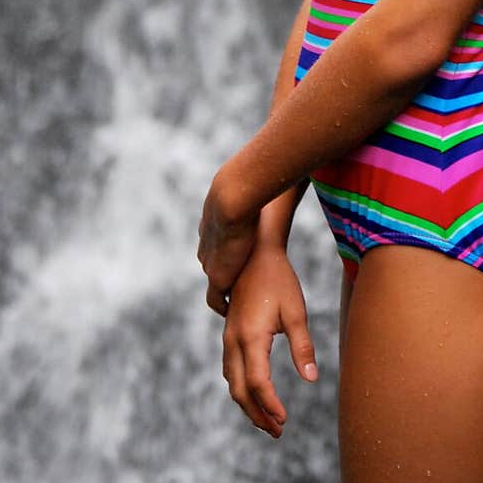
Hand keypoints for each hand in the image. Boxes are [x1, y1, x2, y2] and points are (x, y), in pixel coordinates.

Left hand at [197, 162, 259, 314]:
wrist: (234, 197)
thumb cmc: (248, 187)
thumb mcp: (253, 186)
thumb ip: (259, 183)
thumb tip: (274, 170)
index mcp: (212, 227)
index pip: (216, 247)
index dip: (226, 255)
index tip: (238, 262)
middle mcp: (207, 247)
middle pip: (213, 266)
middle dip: (223, 275)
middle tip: (238, 289)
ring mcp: (210, 262)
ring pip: (215, 283)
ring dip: (225, 292)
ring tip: (238, 303)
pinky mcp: (217, 276)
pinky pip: (215, 299)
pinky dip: (222, 305)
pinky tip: (232, 311)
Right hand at [222, 244, 317, 437]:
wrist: (255, 251)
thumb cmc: (279, 279)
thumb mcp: (296, 312)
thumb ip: (302, 346)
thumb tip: (311, 379)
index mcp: (251, 337)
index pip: (258, 384)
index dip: (270, 406)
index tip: (285, 421)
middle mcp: (234, 340)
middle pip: (240, 390)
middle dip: (257, 414)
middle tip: (277, 432)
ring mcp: (228, 336)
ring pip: (232, 381)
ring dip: (248, 404)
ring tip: (267, 420)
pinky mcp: (229, 332)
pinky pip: (230, 368)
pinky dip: (241, 387)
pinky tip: (254, 393)